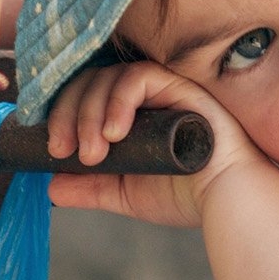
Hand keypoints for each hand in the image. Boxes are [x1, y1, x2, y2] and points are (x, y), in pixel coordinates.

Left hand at [46, 58, 262, 226]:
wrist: (227, 201)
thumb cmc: (185, 196)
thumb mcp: (125, 193)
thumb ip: (90, 188)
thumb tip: (51, 185)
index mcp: (129, 113)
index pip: (83, 96)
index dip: (60, 115)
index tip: (51, 149)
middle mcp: (143, 95)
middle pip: (89, 82)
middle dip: (67, 115)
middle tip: (61, 149)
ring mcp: (162, 86)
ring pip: (108, 78)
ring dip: (89, 114)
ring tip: (90, 153)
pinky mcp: (180, 84)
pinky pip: (138, 78)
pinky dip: (118, 102)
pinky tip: (114, 133)